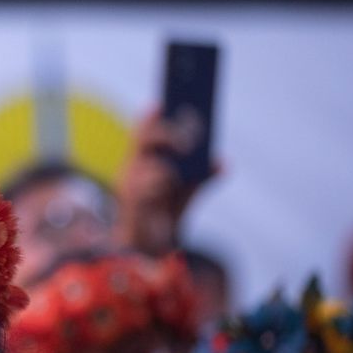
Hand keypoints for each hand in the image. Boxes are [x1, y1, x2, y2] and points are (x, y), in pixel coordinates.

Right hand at [115, 109, 219, 254]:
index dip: (152, 116)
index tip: (162, 103)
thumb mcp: (188, 192)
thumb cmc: (164, 215)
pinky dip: (164, 180)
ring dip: (170, 164)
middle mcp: (131, 168)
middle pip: (143, 138)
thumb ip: (203, 176)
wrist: (148, 249)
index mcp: (142, 161)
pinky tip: (170, 183)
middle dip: (167, 134)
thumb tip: (223, 163)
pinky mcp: (132, 200)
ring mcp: (129, 183)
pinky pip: (151, 182)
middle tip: (189, 139)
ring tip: (181, 169)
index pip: (143, 130)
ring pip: (153, 161)